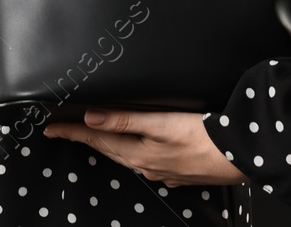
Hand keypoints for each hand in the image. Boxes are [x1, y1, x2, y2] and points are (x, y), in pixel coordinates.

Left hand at [43, 107, 251, 186]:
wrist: (241, 156)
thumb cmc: (204, 138)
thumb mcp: (161, 123)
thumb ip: (125, 119)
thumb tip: (91, 117)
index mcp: (138, 153)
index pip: (96, 140)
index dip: (71, 132)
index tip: (50, 128)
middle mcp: (147, 166)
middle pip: (108, 150)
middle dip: (85, 139)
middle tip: (65, 132)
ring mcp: (163, 172)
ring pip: (126, 157)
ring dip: (108, 147)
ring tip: (94, 139)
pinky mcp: (179, 172)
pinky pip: (147, 164)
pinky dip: (135, 155)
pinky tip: (139, 154)